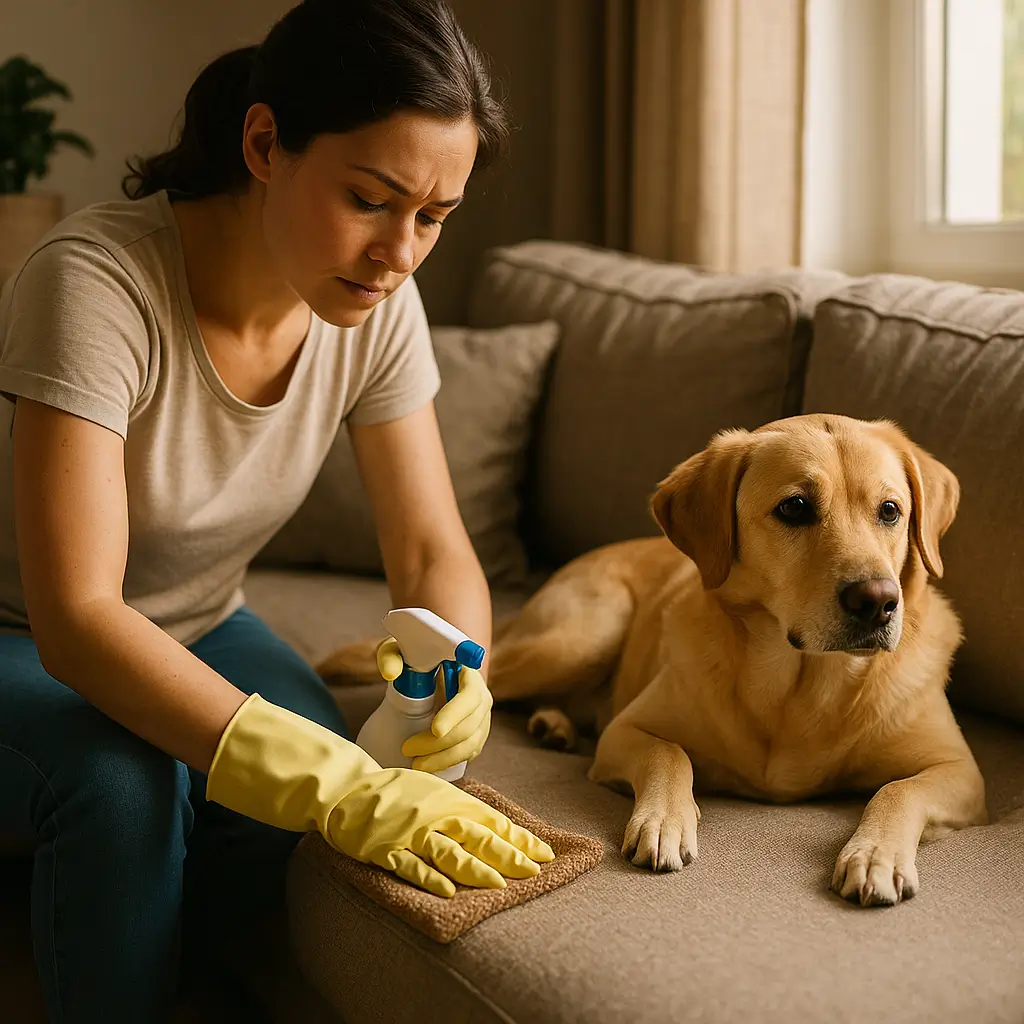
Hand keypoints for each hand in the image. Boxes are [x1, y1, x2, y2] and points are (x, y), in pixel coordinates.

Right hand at [206, 694, 553, 898]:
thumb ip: (462, 810)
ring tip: (501, 885)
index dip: (518, 838)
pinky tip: (449, 892)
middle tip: (535, 873)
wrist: (345, 788)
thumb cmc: (395, 792)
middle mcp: (434, 813)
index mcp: (448, 799)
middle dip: (509, 856)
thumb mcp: (433, 792)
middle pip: (478, 837)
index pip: (491, 820)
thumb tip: (498, 829)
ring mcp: (409, 832)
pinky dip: (431, 879)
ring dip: (478, 870)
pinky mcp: (385, 849)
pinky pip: (411, 866)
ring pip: (450, 853)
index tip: (544, 853)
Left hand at [377, 638, 493, 773]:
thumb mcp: (400, 649)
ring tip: (415, 764)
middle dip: (439, 743)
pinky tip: (429, 767)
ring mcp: (482, 716)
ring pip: (470, 743)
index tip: (435, 729)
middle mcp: (481, 695)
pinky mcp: (477, 733)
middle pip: (469, 725)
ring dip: (443, 758)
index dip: (455, 714)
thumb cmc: (415, 658)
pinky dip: (450, 763)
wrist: (433, 669)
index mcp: (469, 672)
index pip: (469, 696)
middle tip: (408, 748)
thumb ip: (391, 655)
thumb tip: (391, 674)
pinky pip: (469, 753)